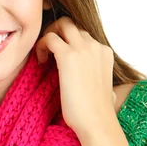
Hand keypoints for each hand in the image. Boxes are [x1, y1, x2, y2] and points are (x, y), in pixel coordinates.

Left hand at [35, 16, 116, 134]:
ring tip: (43, 53)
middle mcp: (95, 46)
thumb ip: (98, 77)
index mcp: (104, 52)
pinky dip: (41, 46)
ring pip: (62, 24)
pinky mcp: (67, 56)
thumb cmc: (97, 112)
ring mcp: (82, 49)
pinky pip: (49, 38)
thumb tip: (92, 81)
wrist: (97, 121)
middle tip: (48, 47)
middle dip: (57, 30)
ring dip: (48, 34)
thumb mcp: (105, 88)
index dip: (68, 41)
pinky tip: (40, 61)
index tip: (59, 56)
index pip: (83, 35)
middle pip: (72, 24)